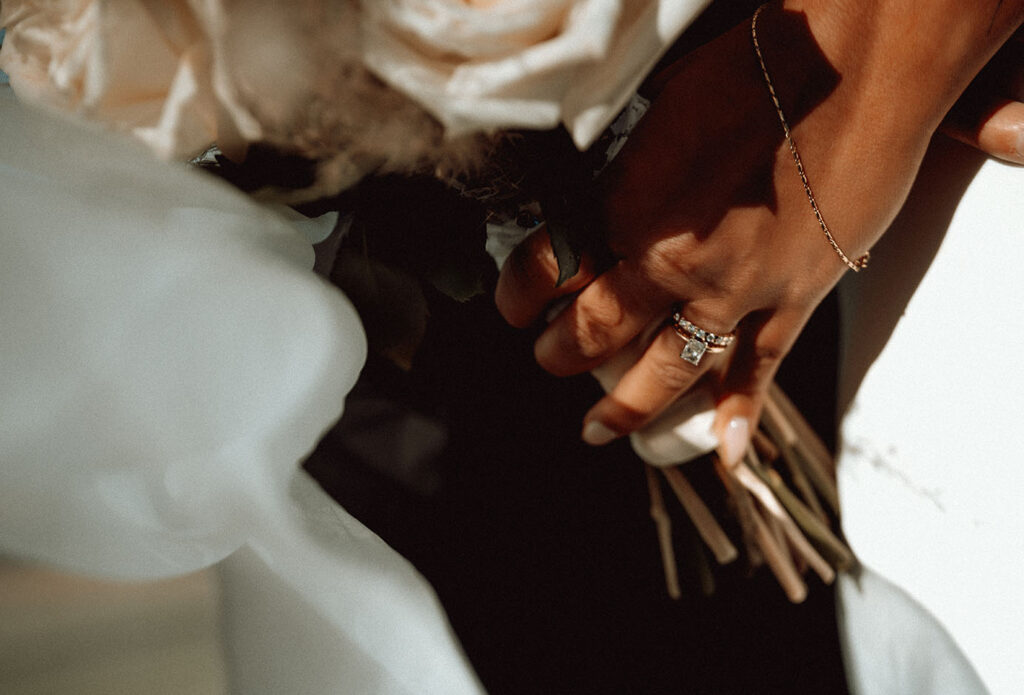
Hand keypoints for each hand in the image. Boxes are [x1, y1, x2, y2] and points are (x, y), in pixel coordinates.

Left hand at [496, 1, 1023, 462]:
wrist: (856, 68)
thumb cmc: (756, 69)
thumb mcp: (657, 111)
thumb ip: (623, 170)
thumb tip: (599, 196)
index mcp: (624, 206)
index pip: (545, 269)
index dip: (519, 293)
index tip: (514, 307)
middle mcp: (669, 261)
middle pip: (595, 329)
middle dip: (561, 353)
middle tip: (548, 362)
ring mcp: (733, 290)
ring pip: (666, 369)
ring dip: (626, 406)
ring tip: (597, 429)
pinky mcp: (793, 298)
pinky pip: (759, 369)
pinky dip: (741, 415)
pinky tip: (725, 456)